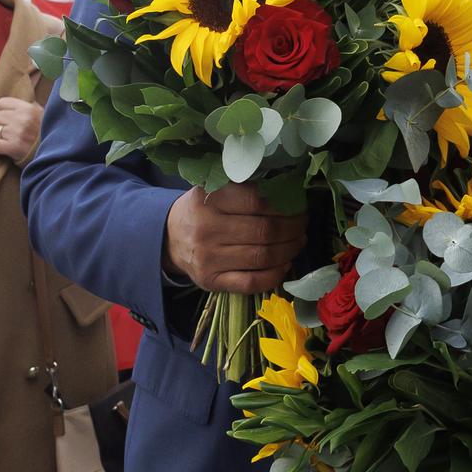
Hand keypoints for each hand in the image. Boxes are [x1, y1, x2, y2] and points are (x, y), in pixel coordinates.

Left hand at [0, 96, 40, 162]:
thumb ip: (28, 104)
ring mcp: (16, 133)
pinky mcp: (13, 148)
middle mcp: (21, 119)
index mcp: (28, 108)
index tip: (8, 118)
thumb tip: (20, 93)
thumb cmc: (46, 133)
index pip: (1, 103)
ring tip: (10, 140)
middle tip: (10, 131)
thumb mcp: (42, 113)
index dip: (2, 111)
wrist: (55, 154)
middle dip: (0, 125)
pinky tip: (8, 149)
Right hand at [162, 184, 306, 293]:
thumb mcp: (213, 189)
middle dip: (293, 228)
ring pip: (262, 256)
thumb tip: (288, 191)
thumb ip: (244, 189)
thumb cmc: (201, 210)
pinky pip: (252, 282)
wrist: (168, 238)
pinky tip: (285, 264)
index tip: (297, 204)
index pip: (257, 200)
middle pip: (264, 230)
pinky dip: (275, 275)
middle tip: (302, 224)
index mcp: (209, 200)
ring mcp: (209, 258)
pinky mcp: (212, 281)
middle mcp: (207, 229)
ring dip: (289, 250)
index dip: (285, 204)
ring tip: (298, 241)